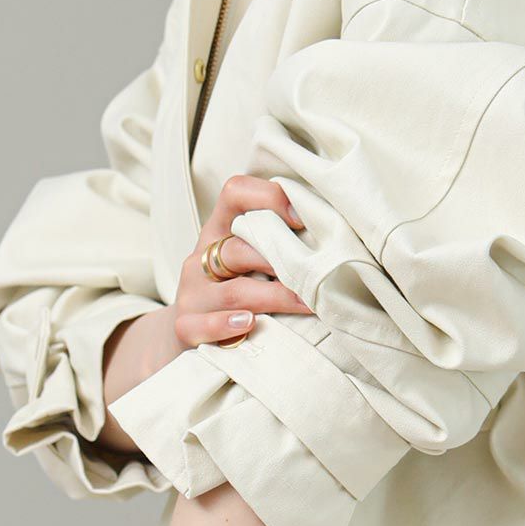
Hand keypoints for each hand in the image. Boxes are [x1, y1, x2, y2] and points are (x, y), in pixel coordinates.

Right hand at [172, 173, 314, 348]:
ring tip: (304, 302)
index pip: (235, 193)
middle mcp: (202, 258)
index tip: (303, 217)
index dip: (268, 198)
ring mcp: (192, 293)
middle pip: (236, 248)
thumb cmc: (236, 291)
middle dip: (277, 258)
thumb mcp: (251, 261)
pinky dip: (227, 325)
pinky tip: (250, 324)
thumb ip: (279, 244)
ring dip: (273, 297)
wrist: (188, 332)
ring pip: (232, 291)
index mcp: (220, 231)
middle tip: (314, 272)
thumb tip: (338, 237)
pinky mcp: (185, 326)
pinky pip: (203, 325)